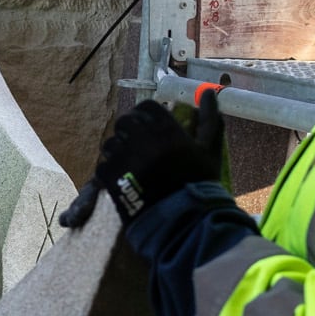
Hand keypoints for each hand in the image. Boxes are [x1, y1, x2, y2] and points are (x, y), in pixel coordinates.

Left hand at [59, 88, 224, 228]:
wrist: (184, 223)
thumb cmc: (200, 184)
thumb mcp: (210, 150)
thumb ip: (210, 120)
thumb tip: (211, 92)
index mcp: (167, 129)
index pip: (146, 107)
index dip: (146, 115)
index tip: (150, 128)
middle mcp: (143, 139)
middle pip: (126, 122)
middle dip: (130, 132)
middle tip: (139, 148)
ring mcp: (125, 158)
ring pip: (111, 143)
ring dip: (119, 152)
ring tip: (132, 167)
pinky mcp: (111, 177)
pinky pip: (102, 165)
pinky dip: (110, 171)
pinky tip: (125, 181)